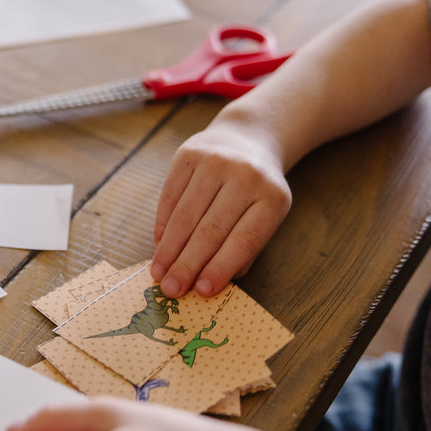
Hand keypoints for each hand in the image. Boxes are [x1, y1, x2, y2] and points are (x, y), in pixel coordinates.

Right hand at [150, 111, 290, 296]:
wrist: (246, 139)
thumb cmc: (255, 191)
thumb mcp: (265, 216)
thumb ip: (244, 249)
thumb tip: (209, 282)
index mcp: (272, 198)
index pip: (243, 240)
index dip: (220, 267)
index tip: (201, 291)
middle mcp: (245, 176)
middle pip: (211, 230)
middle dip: (188, 264)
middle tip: (171, 290)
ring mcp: (215, 161)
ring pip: (186, 215)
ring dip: (169, 249)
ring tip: (158, 273)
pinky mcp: (188, 154)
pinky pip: (170, 196)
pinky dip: (162, 225)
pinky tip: (158, 246)